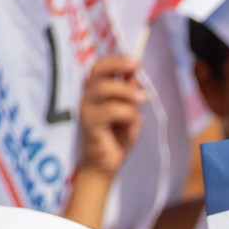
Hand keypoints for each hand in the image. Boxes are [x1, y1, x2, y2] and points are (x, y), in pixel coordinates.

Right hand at [77, 57, 145, 177]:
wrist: (106, 167)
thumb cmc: (117, 140)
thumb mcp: (130, 114)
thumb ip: (131, 97)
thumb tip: (137, 77)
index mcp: (96, 93)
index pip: (100, 68)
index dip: (117, 61)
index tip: (136, 61)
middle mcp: (88, 97)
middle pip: (98, 71)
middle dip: (118, 65)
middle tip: (137, 68)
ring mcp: (87, 110)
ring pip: (104, 89)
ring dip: (126, 91)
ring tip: (142, 99)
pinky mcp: (89, 124)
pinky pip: (110, 111)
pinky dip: (125, 113)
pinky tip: (131, 123)